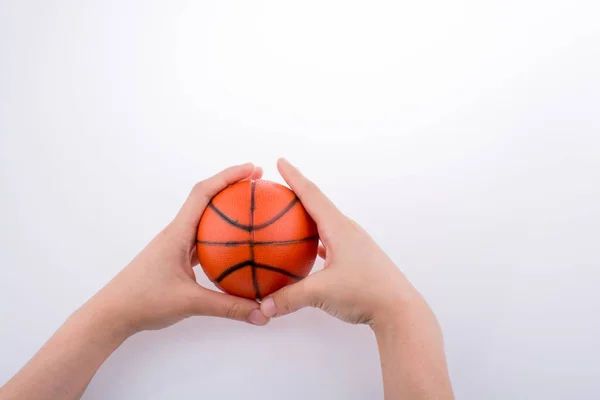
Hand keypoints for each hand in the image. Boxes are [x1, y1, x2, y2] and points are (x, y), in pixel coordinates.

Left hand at [89, 163, 269, 333]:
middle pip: (206, 199)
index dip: (228, 176)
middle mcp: (177, 234)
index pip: (203, 193)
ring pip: (204, 220)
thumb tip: (262, 312)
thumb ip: (228, 307)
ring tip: (251, 211)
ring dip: (226, 211)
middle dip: (232, 187)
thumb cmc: (143, 301)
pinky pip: (202, 241)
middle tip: (258, 184)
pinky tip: (236, 248)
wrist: (113, 314)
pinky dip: (220, 238)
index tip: (252, 169)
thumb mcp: (190, 303)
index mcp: (177, 233)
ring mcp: (176, 246)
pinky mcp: (176, 260)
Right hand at [260, 159, 418, 326]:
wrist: (399, 310)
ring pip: (325, 225)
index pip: (312, 195)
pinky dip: (316, 241)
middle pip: (318, 206)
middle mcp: (347, 232)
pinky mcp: (357, 260)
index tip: (281, 161)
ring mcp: (354, 245)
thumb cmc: (364, 292)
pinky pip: (330, 242)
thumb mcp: (322, 293)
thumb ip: (290, 297)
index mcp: (339, 229)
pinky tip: (308, 249)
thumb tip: (265, 305)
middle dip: (299, 194)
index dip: (294, 177)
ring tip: (289, 218)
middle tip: (279, 189)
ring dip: (308, 218)